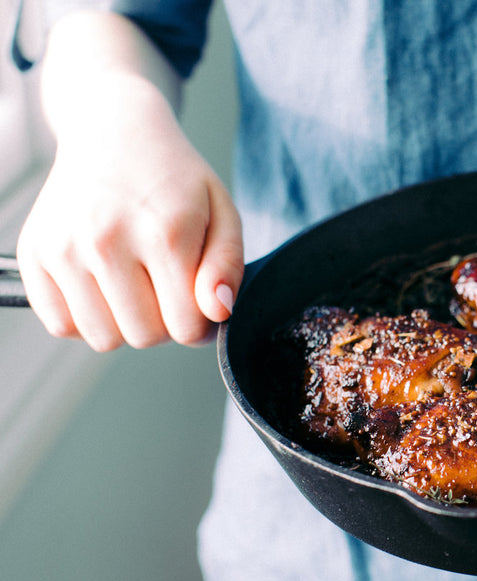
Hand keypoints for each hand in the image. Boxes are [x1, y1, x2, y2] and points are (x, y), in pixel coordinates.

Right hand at [18, 57, 241, 350]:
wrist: (113, 130)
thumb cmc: (175, 178)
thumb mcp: (222, 212)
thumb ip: (227, 266)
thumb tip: (217, 312)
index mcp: (164, 233)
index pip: (186, 327)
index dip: (201, 324)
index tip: (197, 301)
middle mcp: (107, 241)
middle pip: (144, 337)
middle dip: (163, 322)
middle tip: (164, 286)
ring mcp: (64, 247)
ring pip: (102, 339)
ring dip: (124, 323)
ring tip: (134, 284)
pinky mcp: (33, 253)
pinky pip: (61, 324)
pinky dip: (84, 316)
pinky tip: (102, 284)